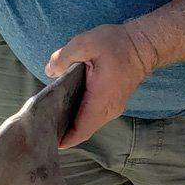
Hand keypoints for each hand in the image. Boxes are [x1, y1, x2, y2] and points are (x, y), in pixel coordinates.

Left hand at [44, 22, 158, 147]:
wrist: (144, 46)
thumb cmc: (117, 45)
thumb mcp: (85, 43)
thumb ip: (63, 58)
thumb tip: (49, 71)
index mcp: (101, 99)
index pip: (81, 130)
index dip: (65, 139)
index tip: (47, 141)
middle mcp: (109, 109)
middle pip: (83, 130)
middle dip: (63, 133)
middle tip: (41, 128)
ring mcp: (113, 108)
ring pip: (88, 124)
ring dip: (71, 125)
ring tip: (50, 118)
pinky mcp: (113, 103)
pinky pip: (94, 116)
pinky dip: (80, 117)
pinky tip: (65, 108)